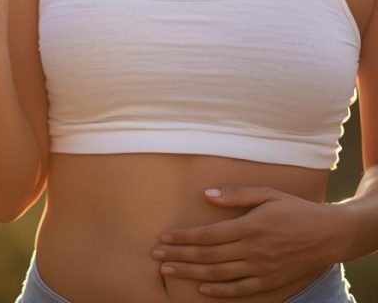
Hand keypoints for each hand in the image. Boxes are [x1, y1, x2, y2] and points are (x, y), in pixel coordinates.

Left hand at [151, 186, 340, 297]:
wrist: (328, 234)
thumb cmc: (294, 209)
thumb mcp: (266, 194)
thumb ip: (235, 195)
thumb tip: (207, 194)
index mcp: (249, 227)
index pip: (208, 235)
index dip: (183, 238)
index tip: (164, 238)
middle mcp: (252, 251)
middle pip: (208, 256)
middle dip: (179, 256)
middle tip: (156, 257)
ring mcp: (261, 269)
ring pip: (219, 274)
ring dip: (191, 273)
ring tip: (169, 271)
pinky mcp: (270, 281)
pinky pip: (241, 290)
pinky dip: (220, 292)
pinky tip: (202, 290)